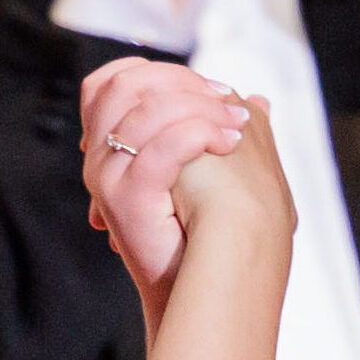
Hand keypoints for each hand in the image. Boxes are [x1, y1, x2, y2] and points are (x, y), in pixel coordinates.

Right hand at [76, 58, 285, 317]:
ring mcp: (107, 178)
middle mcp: (100, 160)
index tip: (212, 89)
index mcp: (110, 148)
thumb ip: (225, 130)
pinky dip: (199, 135)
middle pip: (127, 86)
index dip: (162, 72)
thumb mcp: (212, 171)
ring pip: (146, 110)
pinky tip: (229, 143)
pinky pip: (160, 149)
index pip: (113, 81)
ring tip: (237, 127)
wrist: (197, 287)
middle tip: (229, 103)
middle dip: (183, 84)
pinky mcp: (125, 199)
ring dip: (200, 108)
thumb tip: (259, 100)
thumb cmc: (208, 231)